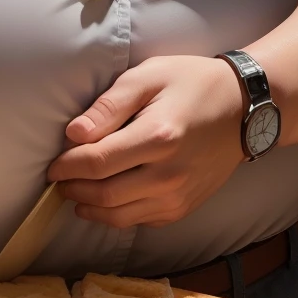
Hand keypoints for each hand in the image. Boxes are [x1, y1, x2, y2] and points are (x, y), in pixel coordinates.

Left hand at [46, 54, 249, 227]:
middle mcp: (168, 174)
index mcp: (158, 136)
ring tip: (75, 193)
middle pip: (104, 194)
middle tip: (59, 180)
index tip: (53, 165)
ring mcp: (178, 196)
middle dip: (73, 190)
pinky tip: (105, 202)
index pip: (97, 163)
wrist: (243, 109)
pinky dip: (116, 215)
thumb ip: (109, 105)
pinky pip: (139, 221)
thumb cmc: (192, 84)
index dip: (67, 167)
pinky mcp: (184, 207)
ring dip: (89, 208)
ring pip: (119, 216)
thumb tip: (74, 134)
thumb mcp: (149, 76)